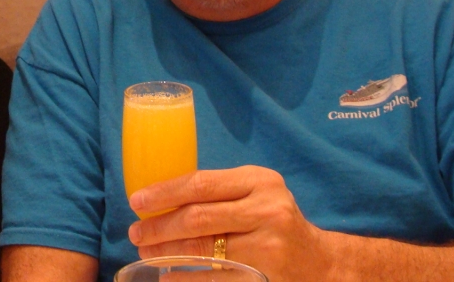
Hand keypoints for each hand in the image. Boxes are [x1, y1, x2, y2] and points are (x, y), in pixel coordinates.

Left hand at [127, 166, 333, 281]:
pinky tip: (168, 274)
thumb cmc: (273, 221)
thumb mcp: (254, 194)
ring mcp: (268, 245)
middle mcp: (266, 209)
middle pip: (197, 217)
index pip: (200, 184)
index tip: (137, 201)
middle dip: (159, 227)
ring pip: (202, 249)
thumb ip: (218, 192)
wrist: (318, 261)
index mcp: (258, 180)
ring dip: (166, 252)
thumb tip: (158, 198)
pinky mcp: (264, 276)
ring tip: (146, 252)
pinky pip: (213, 278)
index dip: (164, 193)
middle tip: (135, 232)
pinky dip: (185, 276)